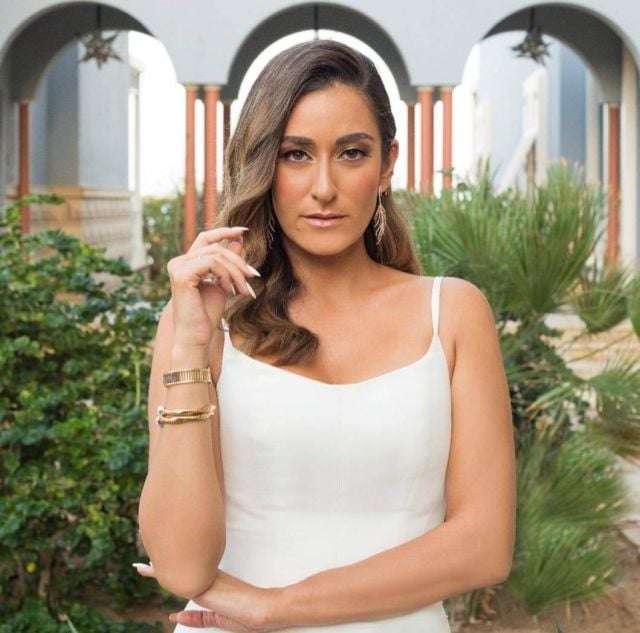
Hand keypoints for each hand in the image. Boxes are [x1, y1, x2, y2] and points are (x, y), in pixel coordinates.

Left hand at [134, 562, 282, 631]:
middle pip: (178, 567)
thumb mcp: (218, 619)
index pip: (187, 572)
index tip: (157, 563)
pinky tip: (147, 569)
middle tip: (142, 556)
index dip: (172, 567)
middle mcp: (204, 577)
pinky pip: (178, 577)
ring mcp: (203, 578)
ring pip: (176, 569)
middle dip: (160, 563)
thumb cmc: (244, 615)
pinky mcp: (202, 583)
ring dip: (156, 567)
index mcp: (209, 582)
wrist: (259, 609)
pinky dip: (160, 573)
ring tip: (140, 564)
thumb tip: (175, 615)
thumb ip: (199, 618)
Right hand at [167, 227, 260, 349]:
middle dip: (238, 261)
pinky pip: (211, 263)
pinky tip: (229, 289)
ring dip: (235, 271)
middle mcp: (179, 261)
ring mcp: (178, 267)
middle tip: (253, 276)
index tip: (244, 231)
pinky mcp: (181, 275)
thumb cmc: (208, 314)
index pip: (206, 238)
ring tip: (243, 289)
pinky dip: (226, 274)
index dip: (224, 231)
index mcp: (187, 262)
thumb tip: (238, 241)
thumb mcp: (224, 283)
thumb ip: (229, 263)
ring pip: (216, 254)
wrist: (197, 336)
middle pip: (215, 247)